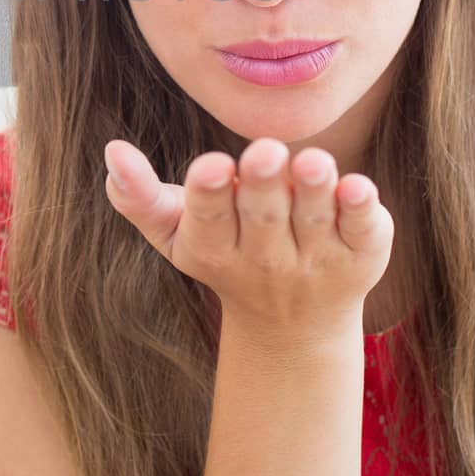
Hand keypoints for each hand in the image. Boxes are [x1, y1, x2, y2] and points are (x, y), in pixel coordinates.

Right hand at [103, 137, 392, 334]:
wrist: (294, 325)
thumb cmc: (224, 254)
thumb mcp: (174, 233)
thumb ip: (137, 196)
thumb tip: (111, 150)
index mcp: (214, 250)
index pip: (209, 221)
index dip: (210, 194)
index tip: (212, 166)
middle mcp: (267, 260)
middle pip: (265, 217)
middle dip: (263, 183)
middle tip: (264, 151)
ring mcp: (317, 261)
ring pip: (315, 220)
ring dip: (314, 191)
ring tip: (312, 161)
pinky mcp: (361, 257)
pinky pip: (363, 232)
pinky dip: (362, 210)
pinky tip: (357, 187)